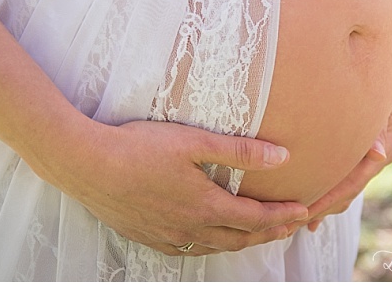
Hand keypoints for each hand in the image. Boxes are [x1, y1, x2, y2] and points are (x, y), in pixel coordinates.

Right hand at [57, 120, 308, 256]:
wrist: (87, 165)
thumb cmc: (140, 148)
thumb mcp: (195, 142)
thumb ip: (240, 152)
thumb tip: (282, 158)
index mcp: (206, 206)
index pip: (256, 218)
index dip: (283, 217)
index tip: (304, 212)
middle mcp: (190, 228)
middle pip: (240, 238)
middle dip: (269, 233)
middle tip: (291, 226)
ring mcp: (167, 236)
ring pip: (214, 247)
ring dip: (241, 241)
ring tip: (257, 233)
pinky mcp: (147, 237)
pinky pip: (188, 249)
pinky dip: (209, 245)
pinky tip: (208, 238)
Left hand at [296, 86, 391, 232]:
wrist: (383, 66)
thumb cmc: (381, 77)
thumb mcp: (384, 97)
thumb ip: (378, 125)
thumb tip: (377, 155)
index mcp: (381, 151)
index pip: (352, 183)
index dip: (328, 200)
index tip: (306, 214)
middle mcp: (373, 161)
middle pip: (345, 194)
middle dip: (319, 210)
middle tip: (290, 226)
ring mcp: (365, 160)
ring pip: (342, 192)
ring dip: (320, 207)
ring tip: (293, 224)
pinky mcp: (355, 155)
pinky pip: (340, 182)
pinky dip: (325, 196)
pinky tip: (308, 216)